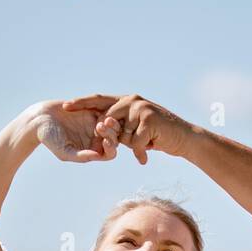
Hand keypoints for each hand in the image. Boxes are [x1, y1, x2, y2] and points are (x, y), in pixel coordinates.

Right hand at [24, 99, 117, 162]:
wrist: (40, 119)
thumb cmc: (50, 139)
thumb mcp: (64, 151)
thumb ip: (80, 156)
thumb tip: (97, 156)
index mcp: (93, 151)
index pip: (110, 153)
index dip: (110, 148)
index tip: (106, 142)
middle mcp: (97, 139)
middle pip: (114, 137)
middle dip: (111, 133)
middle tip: (101, 126)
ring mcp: (95, 124)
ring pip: (112, 124)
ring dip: (111, 122)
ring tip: (103, 119)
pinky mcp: (92, 110)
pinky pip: (104, 110)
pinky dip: (104, 111)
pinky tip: (97, 110)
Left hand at [61, 93, 193, 164]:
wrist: (185, 138)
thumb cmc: (160, 135)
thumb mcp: (136, 129)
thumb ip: (120, 127)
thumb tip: (99, 129)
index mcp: (127, 100)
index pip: (99, 100)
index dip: (81, 103)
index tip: (65, 106)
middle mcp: (132, 100)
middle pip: (109, 122)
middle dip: (117, 137)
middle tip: (136, 139)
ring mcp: (140, 108)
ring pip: (122, 135)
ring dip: (135, 144)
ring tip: (150, 141)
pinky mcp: (148, 119)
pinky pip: (135, 142)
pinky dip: (142, 150)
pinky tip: (153, 147)